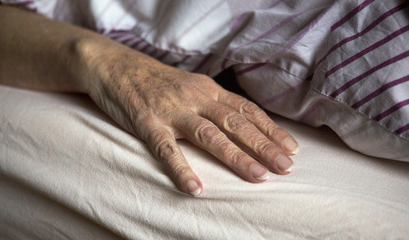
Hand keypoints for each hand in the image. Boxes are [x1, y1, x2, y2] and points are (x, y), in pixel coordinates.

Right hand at [78, 39, 298, 195]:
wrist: (117, 66)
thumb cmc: (158, 81)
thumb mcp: (191, 85)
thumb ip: (213, 102)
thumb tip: (240, 122)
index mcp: (208, 90)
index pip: (247, 110)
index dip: (270, 130)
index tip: (291, 148)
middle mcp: (196, 98)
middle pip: (235, 123)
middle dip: (263, 146)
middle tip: (286, 166)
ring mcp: (172, 110)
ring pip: (209, 135)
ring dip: (235, 156)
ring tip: (257, 176)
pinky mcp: (148, 122)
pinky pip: (166, 149)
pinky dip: (182, 169)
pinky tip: (195, 188)